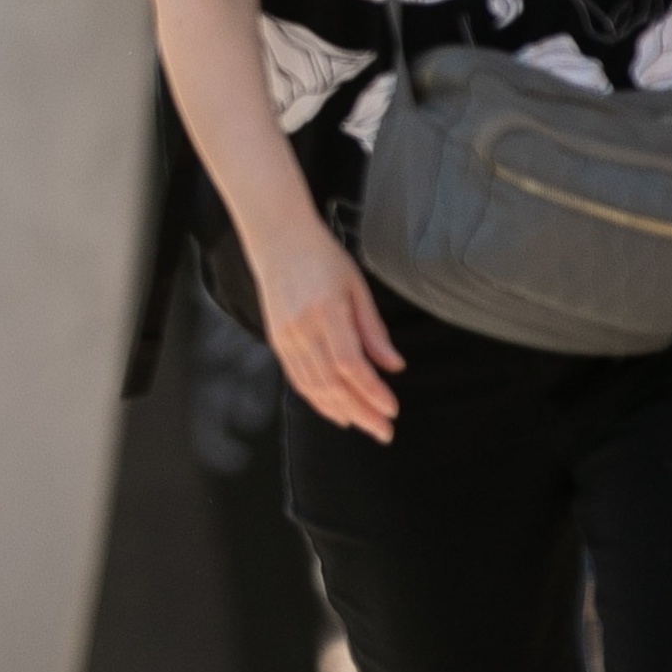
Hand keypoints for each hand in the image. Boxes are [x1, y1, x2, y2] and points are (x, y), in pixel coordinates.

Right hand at [251, 215, 404, 440]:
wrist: (278, 239)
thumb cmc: (323, 258)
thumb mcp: (357, 287)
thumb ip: (374, 330)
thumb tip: (394, 367)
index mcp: (326, 311)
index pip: (350, 364)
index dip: (372, 392)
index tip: (392, 409)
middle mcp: (302, 328)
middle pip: (332, 383)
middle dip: (361, 412)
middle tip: (384, 432)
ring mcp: (285, 336)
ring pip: (313, 387)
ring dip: (341, 411)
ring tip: (365, 425)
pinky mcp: (277, 340)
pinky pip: (297, 379)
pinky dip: (317, 400)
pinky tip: (336, 412)